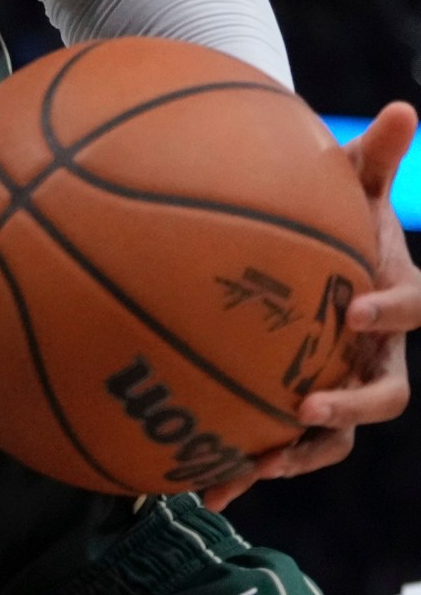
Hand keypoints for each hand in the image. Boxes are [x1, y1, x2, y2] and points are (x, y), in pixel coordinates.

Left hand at [206, 102, 418, 510]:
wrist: (305, 253)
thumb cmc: (329, 212)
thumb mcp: (347, 182)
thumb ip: (371, 158)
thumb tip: (404, 106)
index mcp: (391, 300)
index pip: (410, 310)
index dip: (390, 315)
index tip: (352, 310)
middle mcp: (373, 354)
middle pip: (385, 393)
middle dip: (350, 403)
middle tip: (306, 403)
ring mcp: (338, 386)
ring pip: (334, 437)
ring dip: (297, 454)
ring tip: (253, 465)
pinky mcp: (295, 413)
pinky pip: (275, 449)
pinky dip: (241, 470)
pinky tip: (195, 488)